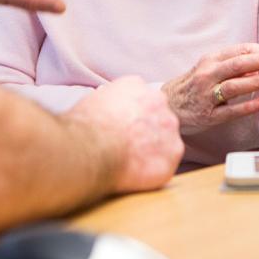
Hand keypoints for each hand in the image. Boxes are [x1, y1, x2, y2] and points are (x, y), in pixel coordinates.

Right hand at [68, 76, 183, 192]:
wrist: (91, 148)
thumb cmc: (84, 127)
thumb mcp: (93, 102)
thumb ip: (111, 102)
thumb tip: (108, 112)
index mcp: (136, 85)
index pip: (142, 98)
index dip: (133, 116)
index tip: (124, 128)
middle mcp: (157, 100)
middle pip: (158, 115)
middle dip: (147, 130)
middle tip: (129, 146)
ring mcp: (168, 125)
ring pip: (166, 138)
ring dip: (154, 149)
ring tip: (132, 162)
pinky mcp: (173, 150)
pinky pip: (168, 160)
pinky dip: (157, 168)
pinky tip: (139, 173)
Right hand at [161, 44, 258, 135]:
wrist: (169, 104)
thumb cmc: (195, 84)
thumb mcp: (209, 67)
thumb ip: (233, 62)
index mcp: (210, 60)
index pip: (238, 51)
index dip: (258, 50)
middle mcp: (207, 75)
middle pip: (236, 65)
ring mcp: (206, 95)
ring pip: (234, 86)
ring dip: (256, 82)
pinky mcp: (208, 115)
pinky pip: (230, 111)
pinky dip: (247, 106)